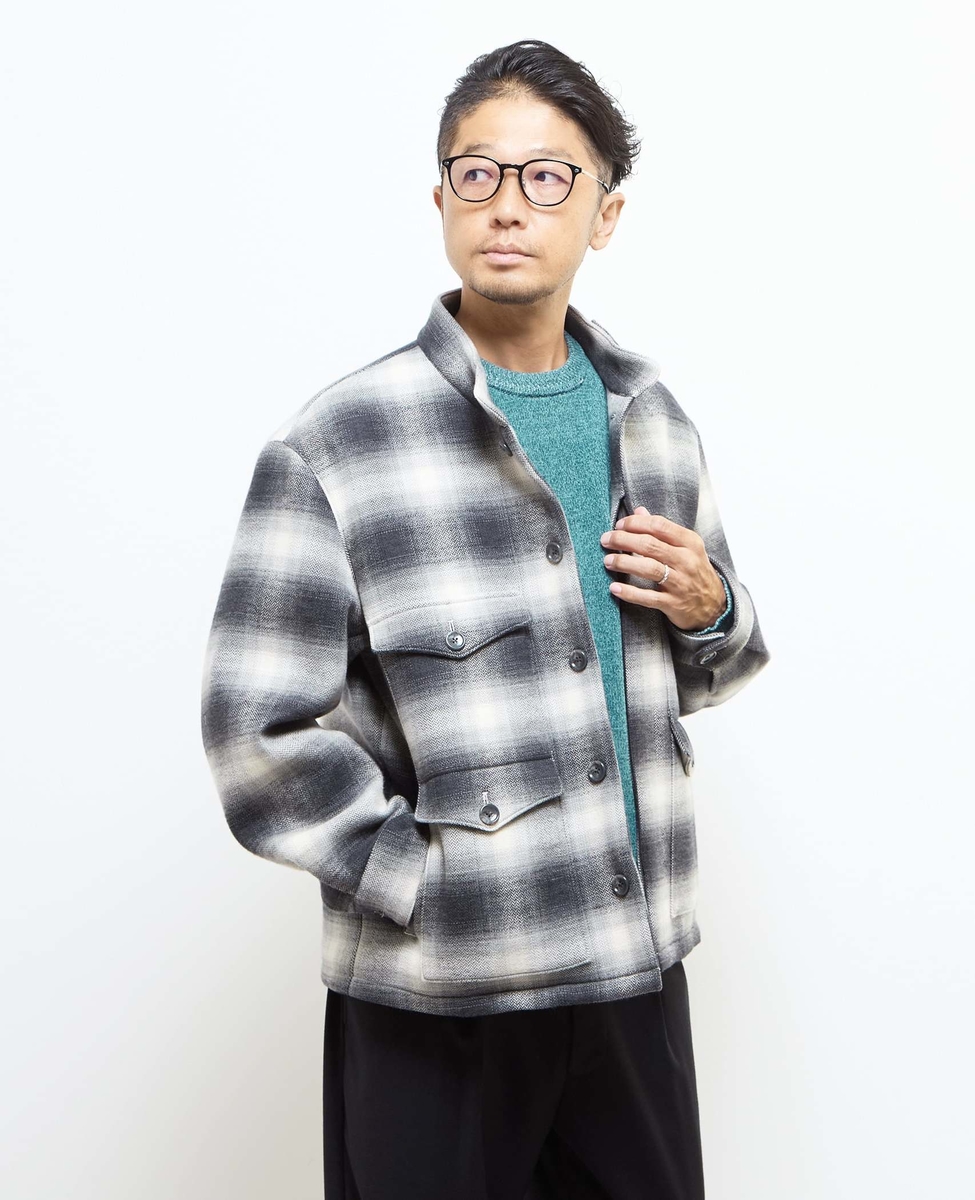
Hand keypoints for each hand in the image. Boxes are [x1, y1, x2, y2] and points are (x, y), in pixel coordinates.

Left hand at [601, 506, 726, 630]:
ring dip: (624, 563)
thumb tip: (639, 511)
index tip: (619, 525)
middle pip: (650, 545)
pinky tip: (614, 588)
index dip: (636, 523)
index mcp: (690, 542)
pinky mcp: (674, 604)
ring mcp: (681, 583)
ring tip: (607, 561)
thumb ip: (662, 529)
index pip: (659, 525)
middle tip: (606, 540)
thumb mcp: (685, 547)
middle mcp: (686, 561)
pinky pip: (648, 598)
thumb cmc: (695, 571)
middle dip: (623, 540)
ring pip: (649, 569)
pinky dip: (629, 593)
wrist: (714, 605)